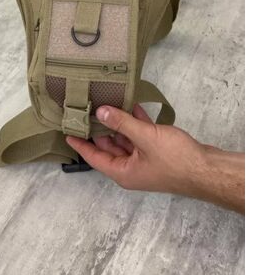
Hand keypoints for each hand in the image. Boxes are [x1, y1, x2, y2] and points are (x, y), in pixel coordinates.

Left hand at [66, 104, 244, 212]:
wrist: (207, 169)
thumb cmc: (176, 160)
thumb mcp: (145, 139)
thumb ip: (122, 124)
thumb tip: (100, 112)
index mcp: (123, 172)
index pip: (94, 158)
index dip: (80, 144)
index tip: (67, 132)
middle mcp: (131, 168)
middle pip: (109, 147)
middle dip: (100, 129)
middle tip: (86, 109)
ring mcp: (145, 161)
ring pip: (126, 139)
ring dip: (120, 123)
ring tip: (107, 102)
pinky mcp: (157, 153)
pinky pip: (141, 136)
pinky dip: (137, 123)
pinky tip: (133, 106)